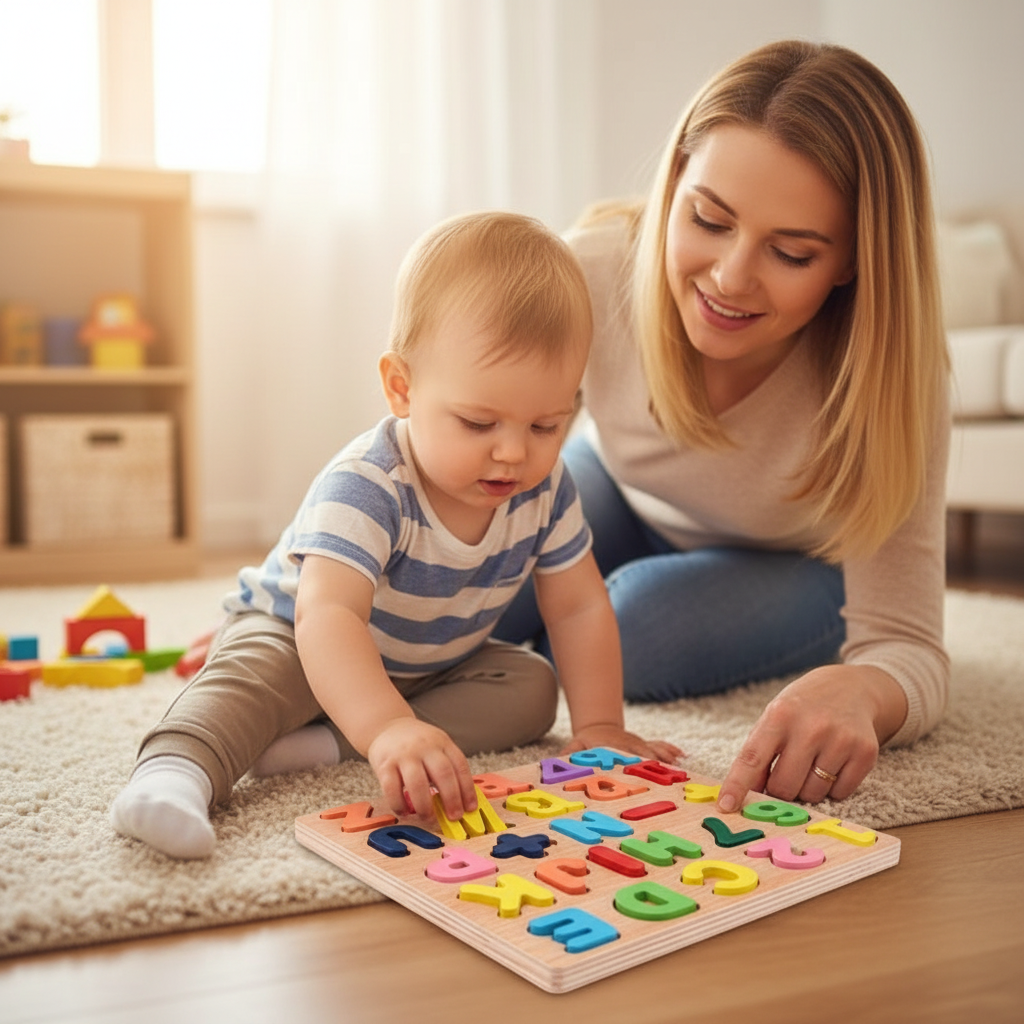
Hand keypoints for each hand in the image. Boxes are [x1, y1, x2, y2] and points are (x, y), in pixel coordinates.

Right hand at [366, 718, 477, 820]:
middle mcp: (424, 746)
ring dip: (425, 806)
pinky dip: (399, 805)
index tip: (470, 808)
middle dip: (451, 799)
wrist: (387, 728)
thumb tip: (460, 802)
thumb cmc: (416, 744)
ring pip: (417, 783)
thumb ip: (447, 769)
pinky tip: (405, 812)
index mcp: (442, 742)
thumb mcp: (436, 747)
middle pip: (443, 773)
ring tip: (429, 818)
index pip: (460, 765)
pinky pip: (392, 789)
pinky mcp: (384, 765)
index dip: (467, 789)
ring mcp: (404, 755)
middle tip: (454, 817)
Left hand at [561, 723, 683, 764]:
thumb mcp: (576, 747)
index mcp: (614, 747)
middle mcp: (629, 745)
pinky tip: (683, 756)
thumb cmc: (587, 742)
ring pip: (655, 749)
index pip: (625, 755)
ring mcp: (639, 744)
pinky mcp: (645, 745)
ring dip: (667, 757)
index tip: (644, 768)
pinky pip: (660, 745)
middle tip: (669, 773)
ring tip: (680, 767)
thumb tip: (555, 763)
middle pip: (645, 754)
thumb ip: (569, 754)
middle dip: (657, 763)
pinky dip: (671, 750)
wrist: (599, 725)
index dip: (635, 762)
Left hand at [716, 665, 906, 812]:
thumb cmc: (803, 707)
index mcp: (780, 715)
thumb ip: (758, 753)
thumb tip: (747, 795)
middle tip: (785, 773)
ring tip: (812, 761)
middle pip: (784, 787)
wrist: (851, 687)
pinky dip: (832, 787)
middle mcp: (811, 727)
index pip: (752, 758)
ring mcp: (841, 740)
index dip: (737, 785)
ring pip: (812, 794)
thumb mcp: (774, 717)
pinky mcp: (865, 752)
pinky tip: (833, 762)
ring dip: (807, 788)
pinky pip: (840, 793)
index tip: (726, 806)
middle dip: (780, 789)